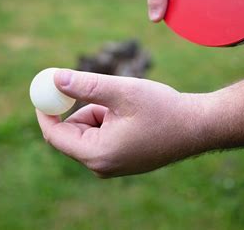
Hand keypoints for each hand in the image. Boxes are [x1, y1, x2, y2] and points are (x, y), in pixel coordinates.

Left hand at [36, 69, 211, 177]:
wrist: (198, 127)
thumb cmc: (164, 109)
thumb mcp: (122, 92)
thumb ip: (85, 86)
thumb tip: (54, 78)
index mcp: (98, 154)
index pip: (55, 135)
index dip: (46, 111)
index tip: (45, 88)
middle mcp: (102, 166)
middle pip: (71, 133)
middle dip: (78, 107)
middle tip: (88, 85)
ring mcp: (112, 165)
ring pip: (87, 131)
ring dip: (97, 111)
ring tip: (126, 105)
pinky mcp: (121, 160)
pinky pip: (101, 136)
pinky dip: (107, 119)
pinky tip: (132, 115)